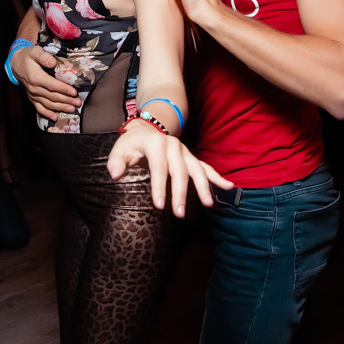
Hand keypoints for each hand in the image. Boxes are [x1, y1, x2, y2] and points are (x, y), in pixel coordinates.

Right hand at [12, 44, 81, 119]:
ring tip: (72, 109)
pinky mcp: (33, 98)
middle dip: (66, 100)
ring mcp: (33, 95)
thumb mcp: (35, 52)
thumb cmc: (28, 56)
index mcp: (36, 77)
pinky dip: (47, 114)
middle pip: (52, 96)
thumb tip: (53, 62)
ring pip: (49, 104)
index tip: (74, 92)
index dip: (63, 89)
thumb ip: (44, 56)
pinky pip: (39, 108)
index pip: (52, 85)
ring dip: (61, 107)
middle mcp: (34, 88)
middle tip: (78, 102)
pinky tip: (55, 118)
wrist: (16, 64)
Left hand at [107, 122, 233, 216]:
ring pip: (197, 169)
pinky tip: (228, 187)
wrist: (146, 129)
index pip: (159, 167)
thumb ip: (116, 162)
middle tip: (179, 214)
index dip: (159, 186)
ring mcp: (185, 152)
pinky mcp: (191, 158)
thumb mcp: (119, 150)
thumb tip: (115, 175)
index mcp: (156, 143)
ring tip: (208, 204)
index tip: (159, 206)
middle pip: (180, 171)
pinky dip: (217, 177)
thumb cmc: (132, 144)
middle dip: (181, 193)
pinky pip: (206, 168)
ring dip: (203, 187)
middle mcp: (174, 146)